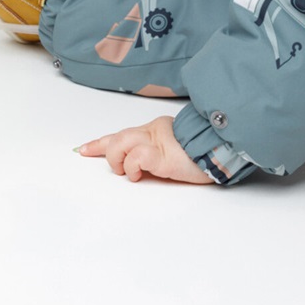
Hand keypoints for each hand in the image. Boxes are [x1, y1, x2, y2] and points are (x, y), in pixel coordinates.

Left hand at [78, 115, 211, 183]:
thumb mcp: (175, 153)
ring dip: (119, 160)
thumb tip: (139, 167)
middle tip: (121, 170)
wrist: (221, 148)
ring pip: (121, 142)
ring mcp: (158, 141)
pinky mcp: (162, 154)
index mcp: (157, 130)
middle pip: (118, 137)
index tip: (83, 149)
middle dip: (107, 154)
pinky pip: (137, 156)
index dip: (100, 143)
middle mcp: (155, 131)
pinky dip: (132, 167)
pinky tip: (139, 174)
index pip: (123, 134)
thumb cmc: (203, 154)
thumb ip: (157, 154)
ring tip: (131, 172)